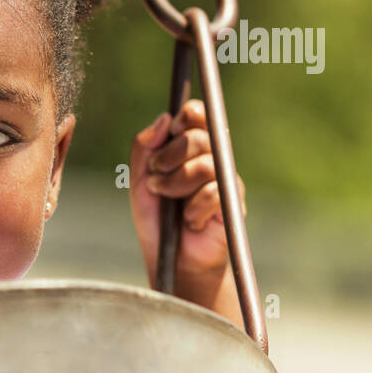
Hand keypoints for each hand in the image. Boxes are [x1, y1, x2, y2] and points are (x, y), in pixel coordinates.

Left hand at [128, 99, 246, 313]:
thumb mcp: (139, 180)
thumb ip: (145, 147)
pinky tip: (188, 220)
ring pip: (205, 165)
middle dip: (170, 156)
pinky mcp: (232, 203)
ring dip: (177, 183)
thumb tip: (164, 118)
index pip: (198, 115)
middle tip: (155, 176)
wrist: (171, 257)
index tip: (172, 130)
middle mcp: (211, 158)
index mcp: (190, 148)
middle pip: (199, 138)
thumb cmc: (156, 217)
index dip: (188, 116)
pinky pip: (214, 193)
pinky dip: (193, 208)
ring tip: (166, 198)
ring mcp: (224, 179)